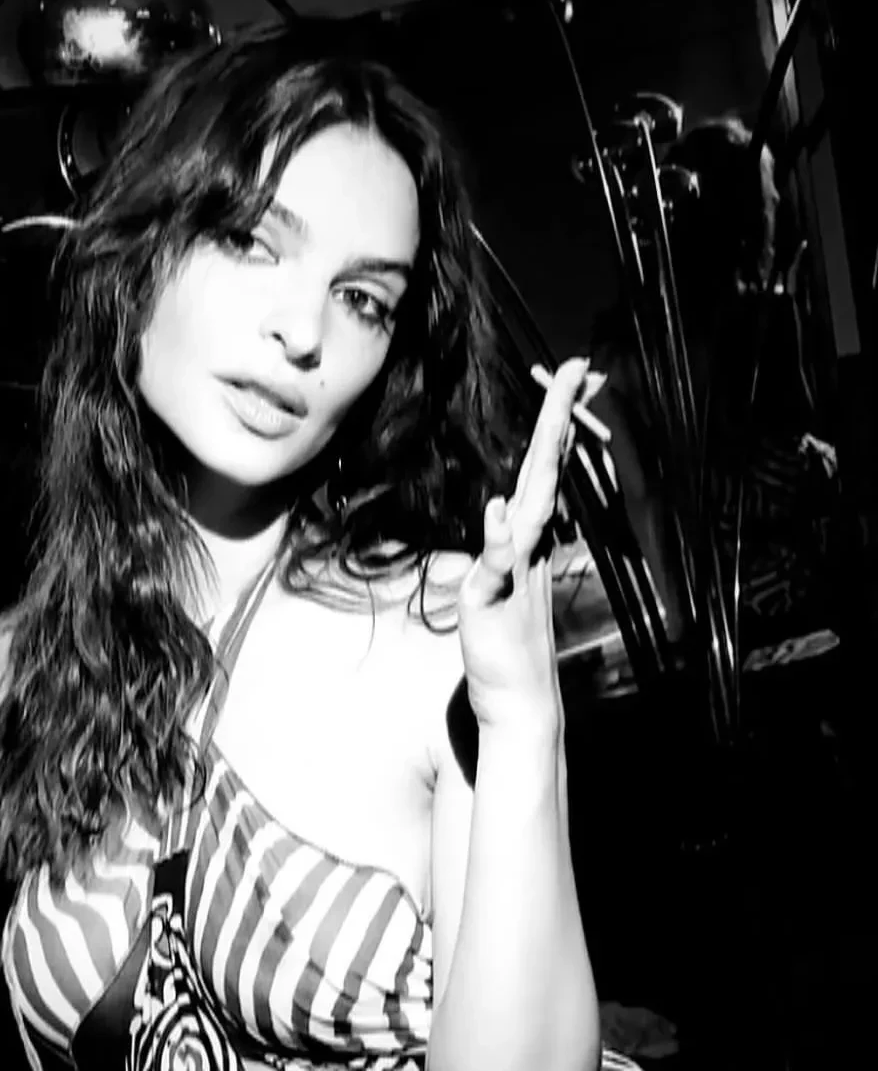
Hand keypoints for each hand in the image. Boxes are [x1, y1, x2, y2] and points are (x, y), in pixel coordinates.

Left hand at [459, 356, 601, 732]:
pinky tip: (503, 509)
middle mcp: (528, 547)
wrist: (518, 701)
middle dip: (557, 419)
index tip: (570, 377)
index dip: (554, 424)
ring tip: (553, 416)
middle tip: (575, 369)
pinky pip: (499, 565)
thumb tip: (501, 508)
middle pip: (544, 473)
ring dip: (541, 463)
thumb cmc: (508, 646)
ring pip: (530, 507)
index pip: (542, 472)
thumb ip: (502, 548)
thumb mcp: (499, 587)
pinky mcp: (495, 600)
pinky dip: (502, 539)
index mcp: (529, 540)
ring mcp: (516, 571)